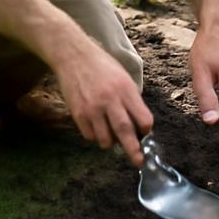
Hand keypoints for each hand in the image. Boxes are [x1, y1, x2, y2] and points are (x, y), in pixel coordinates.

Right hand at [50, 36, 152, 166]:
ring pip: (105, 139)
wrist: (73, 56)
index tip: (144, 132)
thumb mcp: (123, 78)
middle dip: (133, 150)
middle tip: (138, 161)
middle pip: (125, 131)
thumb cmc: (101, 66)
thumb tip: (138, 125)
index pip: (143, 118)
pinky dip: (95, 136)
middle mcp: (109, 100)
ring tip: (110, 132)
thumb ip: (131, 100)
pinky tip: (96, 125)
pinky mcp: (77, 113)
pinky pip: (89, 136)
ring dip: (111, 142)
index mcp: (125, 89)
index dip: (146, 129)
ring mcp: (92, 108)